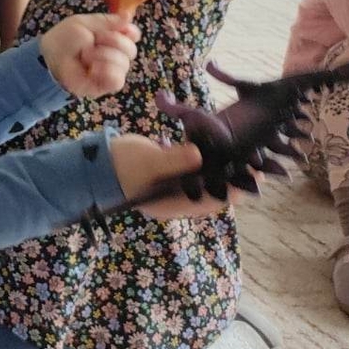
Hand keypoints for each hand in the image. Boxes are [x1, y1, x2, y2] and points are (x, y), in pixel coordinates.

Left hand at [39, 14, 140, 98]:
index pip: (133, 35)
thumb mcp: (83, 23)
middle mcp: (115, 53)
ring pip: (124, 64)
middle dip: (113, 41)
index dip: (131, 31)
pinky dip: (105, 71)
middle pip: (131, 49)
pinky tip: (92, 68)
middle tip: (95, 39)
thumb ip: (107, 21)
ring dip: (103, 55)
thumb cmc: (64, 39)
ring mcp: (111, 70)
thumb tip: (129, 15)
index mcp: (111, 37)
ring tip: (85, 55)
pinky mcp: (105, 85)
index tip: (125, 28)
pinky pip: (117, 79)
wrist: (49, 57)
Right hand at [108, 134, 249, 218]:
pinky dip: (203, 159)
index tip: (253, 174)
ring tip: (237, 150)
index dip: (236, 188)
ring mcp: (173, 187)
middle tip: (252, 159)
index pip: (215, 200)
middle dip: (232, 176)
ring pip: (205, 180)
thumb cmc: (121, 167)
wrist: (94, 166)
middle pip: (214, 191)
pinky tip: (210, 144)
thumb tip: (200, 154)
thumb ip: (175, 160)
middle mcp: (179, 200)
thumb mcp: (148, 162)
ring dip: (220, 166)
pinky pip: (192, 169)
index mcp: (176, 204)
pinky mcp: (168, 174)